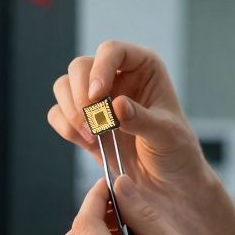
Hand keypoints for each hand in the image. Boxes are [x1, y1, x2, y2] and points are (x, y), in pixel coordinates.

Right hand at [47, 40, 211, 196]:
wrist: (168, 183)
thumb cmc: (176, 151)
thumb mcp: (167, 135)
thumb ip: (143, 120)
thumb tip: (116, 106)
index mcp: (143, 68)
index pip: (112, 51)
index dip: (100, 68)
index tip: (97, 95)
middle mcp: (117, 77)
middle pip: (80, 66)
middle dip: (80, 94)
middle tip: (93, 122)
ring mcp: (98, 100)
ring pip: (64, 86)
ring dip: (71, 111)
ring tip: (93, 136)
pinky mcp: (84, 122)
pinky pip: (58, 113)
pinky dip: (65, 126)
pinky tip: (88, 142)